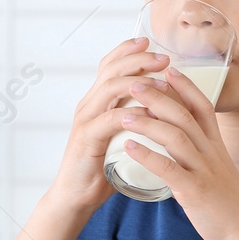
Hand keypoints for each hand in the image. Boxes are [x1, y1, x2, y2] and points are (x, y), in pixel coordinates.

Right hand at [46, 37, 169, 215]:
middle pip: (110, 69)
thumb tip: (159, 110)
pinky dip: (133, 113)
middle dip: (138, 59)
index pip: (108, 65)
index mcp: (95, 102)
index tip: (149, 41)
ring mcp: (85, 121)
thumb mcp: (118, 138)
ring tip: (162, 80)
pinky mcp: (87, 139)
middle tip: (163, 58)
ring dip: (139, 81)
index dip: (127, 50)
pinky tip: (151, 112)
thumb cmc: (100, 170)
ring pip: (110, 88)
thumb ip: (132, 121)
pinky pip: (111, 119)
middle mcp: (88, 105)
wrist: (75, 197)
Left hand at [119, 66, 238, 239]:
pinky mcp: (195, 191)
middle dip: (158, 96)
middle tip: (134, 82)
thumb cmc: (228, 205)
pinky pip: (169, 169)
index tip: (167, 69)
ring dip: (148, 122)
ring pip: (176, 137)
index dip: (186, 86)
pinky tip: (129, 147)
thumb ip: (201, 156)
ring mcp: (204, 171)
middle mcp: (211, 153)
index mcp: (216, 146)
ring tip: (123, 114)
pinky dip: (148, 155)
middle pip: (184, 115)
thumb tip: (181, 145)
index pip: (203, 107)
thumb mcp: (218, 172)